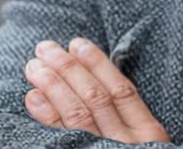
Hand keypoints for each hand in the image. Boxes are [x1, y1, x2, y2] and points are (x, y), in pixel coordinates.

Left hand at [23, 37, 170, 142]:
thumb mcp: (147, 145)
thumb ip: (128, 118)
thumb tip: (95, 80)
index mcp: (149, 133)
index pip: (122, 90)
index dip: (98, 64)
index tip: (77, 43)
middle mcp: (128, 144)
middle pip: (96, 98)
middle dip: (68, 68)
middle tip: (45, 48)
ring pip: (78, 114)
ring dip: (53, 85)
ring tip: (34, 66)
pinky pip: (63, 137)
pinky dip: (47, 115)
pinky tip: (33, 99)